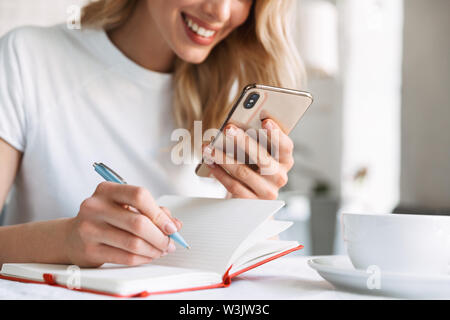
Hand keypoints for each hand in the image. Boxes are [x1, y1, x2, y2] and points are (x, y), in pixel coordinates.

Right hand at [65, 182, 181, 266]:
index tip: (171, 226)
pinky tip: (148, 256)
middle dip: (160, 236)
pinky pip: (125, 257)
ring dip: (154, 250)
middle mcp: (95, 206)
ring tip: (161, 250)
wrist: (72, 237)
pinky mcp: (90, 250)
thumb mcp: (125, 206)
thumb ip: (152, 211)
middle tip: (169, 243)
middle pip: (138, 223)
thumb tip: (175, 224)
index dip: (159, 213)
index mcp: (106, 190)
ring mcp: (89, 229)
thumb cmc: (105, 218)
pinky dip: (143, 258)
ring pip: (133, 243)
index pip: (139, 195)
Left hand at [204, 119, 293, 199]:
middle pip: (263, 159)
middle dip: (244, 142)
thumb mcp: (260, 153)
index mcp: (285, 161)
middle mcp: (279, 177)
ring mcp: (266, 192)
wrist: (251, 194)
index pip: (286, 147)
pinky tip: (210, 162)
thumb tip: (236, 126)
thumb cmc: (254, 166)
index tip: (265, 121)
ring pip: (243, 172)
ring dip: (224, 158)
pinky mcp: (251, 201)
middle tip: (229, 129)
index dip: (276, 134)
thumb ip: (255, 140)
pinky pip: (233, 185)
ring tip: (210, 148)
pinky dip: (219, 173)